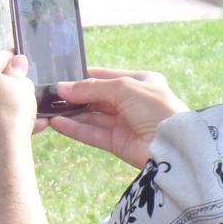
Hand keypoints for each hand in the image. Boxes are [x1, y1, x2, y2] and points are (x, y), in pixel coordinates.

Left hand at [0, 51, 45, 158]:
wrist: (4, 148)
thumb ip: (18, 70)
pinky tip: (27, 123)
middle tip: (28, 87)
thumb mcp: (22, 83)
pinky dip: (6, 118)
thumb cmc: (12, 111)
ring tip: (31, 108)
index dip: (14, 59)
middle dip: (11, 84)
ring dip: (11, 103)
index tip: (23, 60)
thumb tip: (17, 62)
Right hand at [48, 67, 188, 168]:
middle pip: (98, 98)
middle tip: (50, 96)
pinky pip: (93, 133)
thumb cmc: (156, 108)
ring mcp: (125, 123)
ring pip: (93, 117)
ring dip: (72, 114)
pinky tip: (58, 123)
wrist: (173, 146)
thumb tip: (64, 88)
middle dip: (76, 97)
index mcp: (141, 83)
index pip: (107, 77)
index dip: (85, 78)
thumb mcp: (124, 88)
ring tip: (48, 110)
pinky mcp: (118, 143)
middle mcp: (133, 102)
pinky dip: (75, 129)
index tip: (62, 79)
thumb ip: (92, 88)